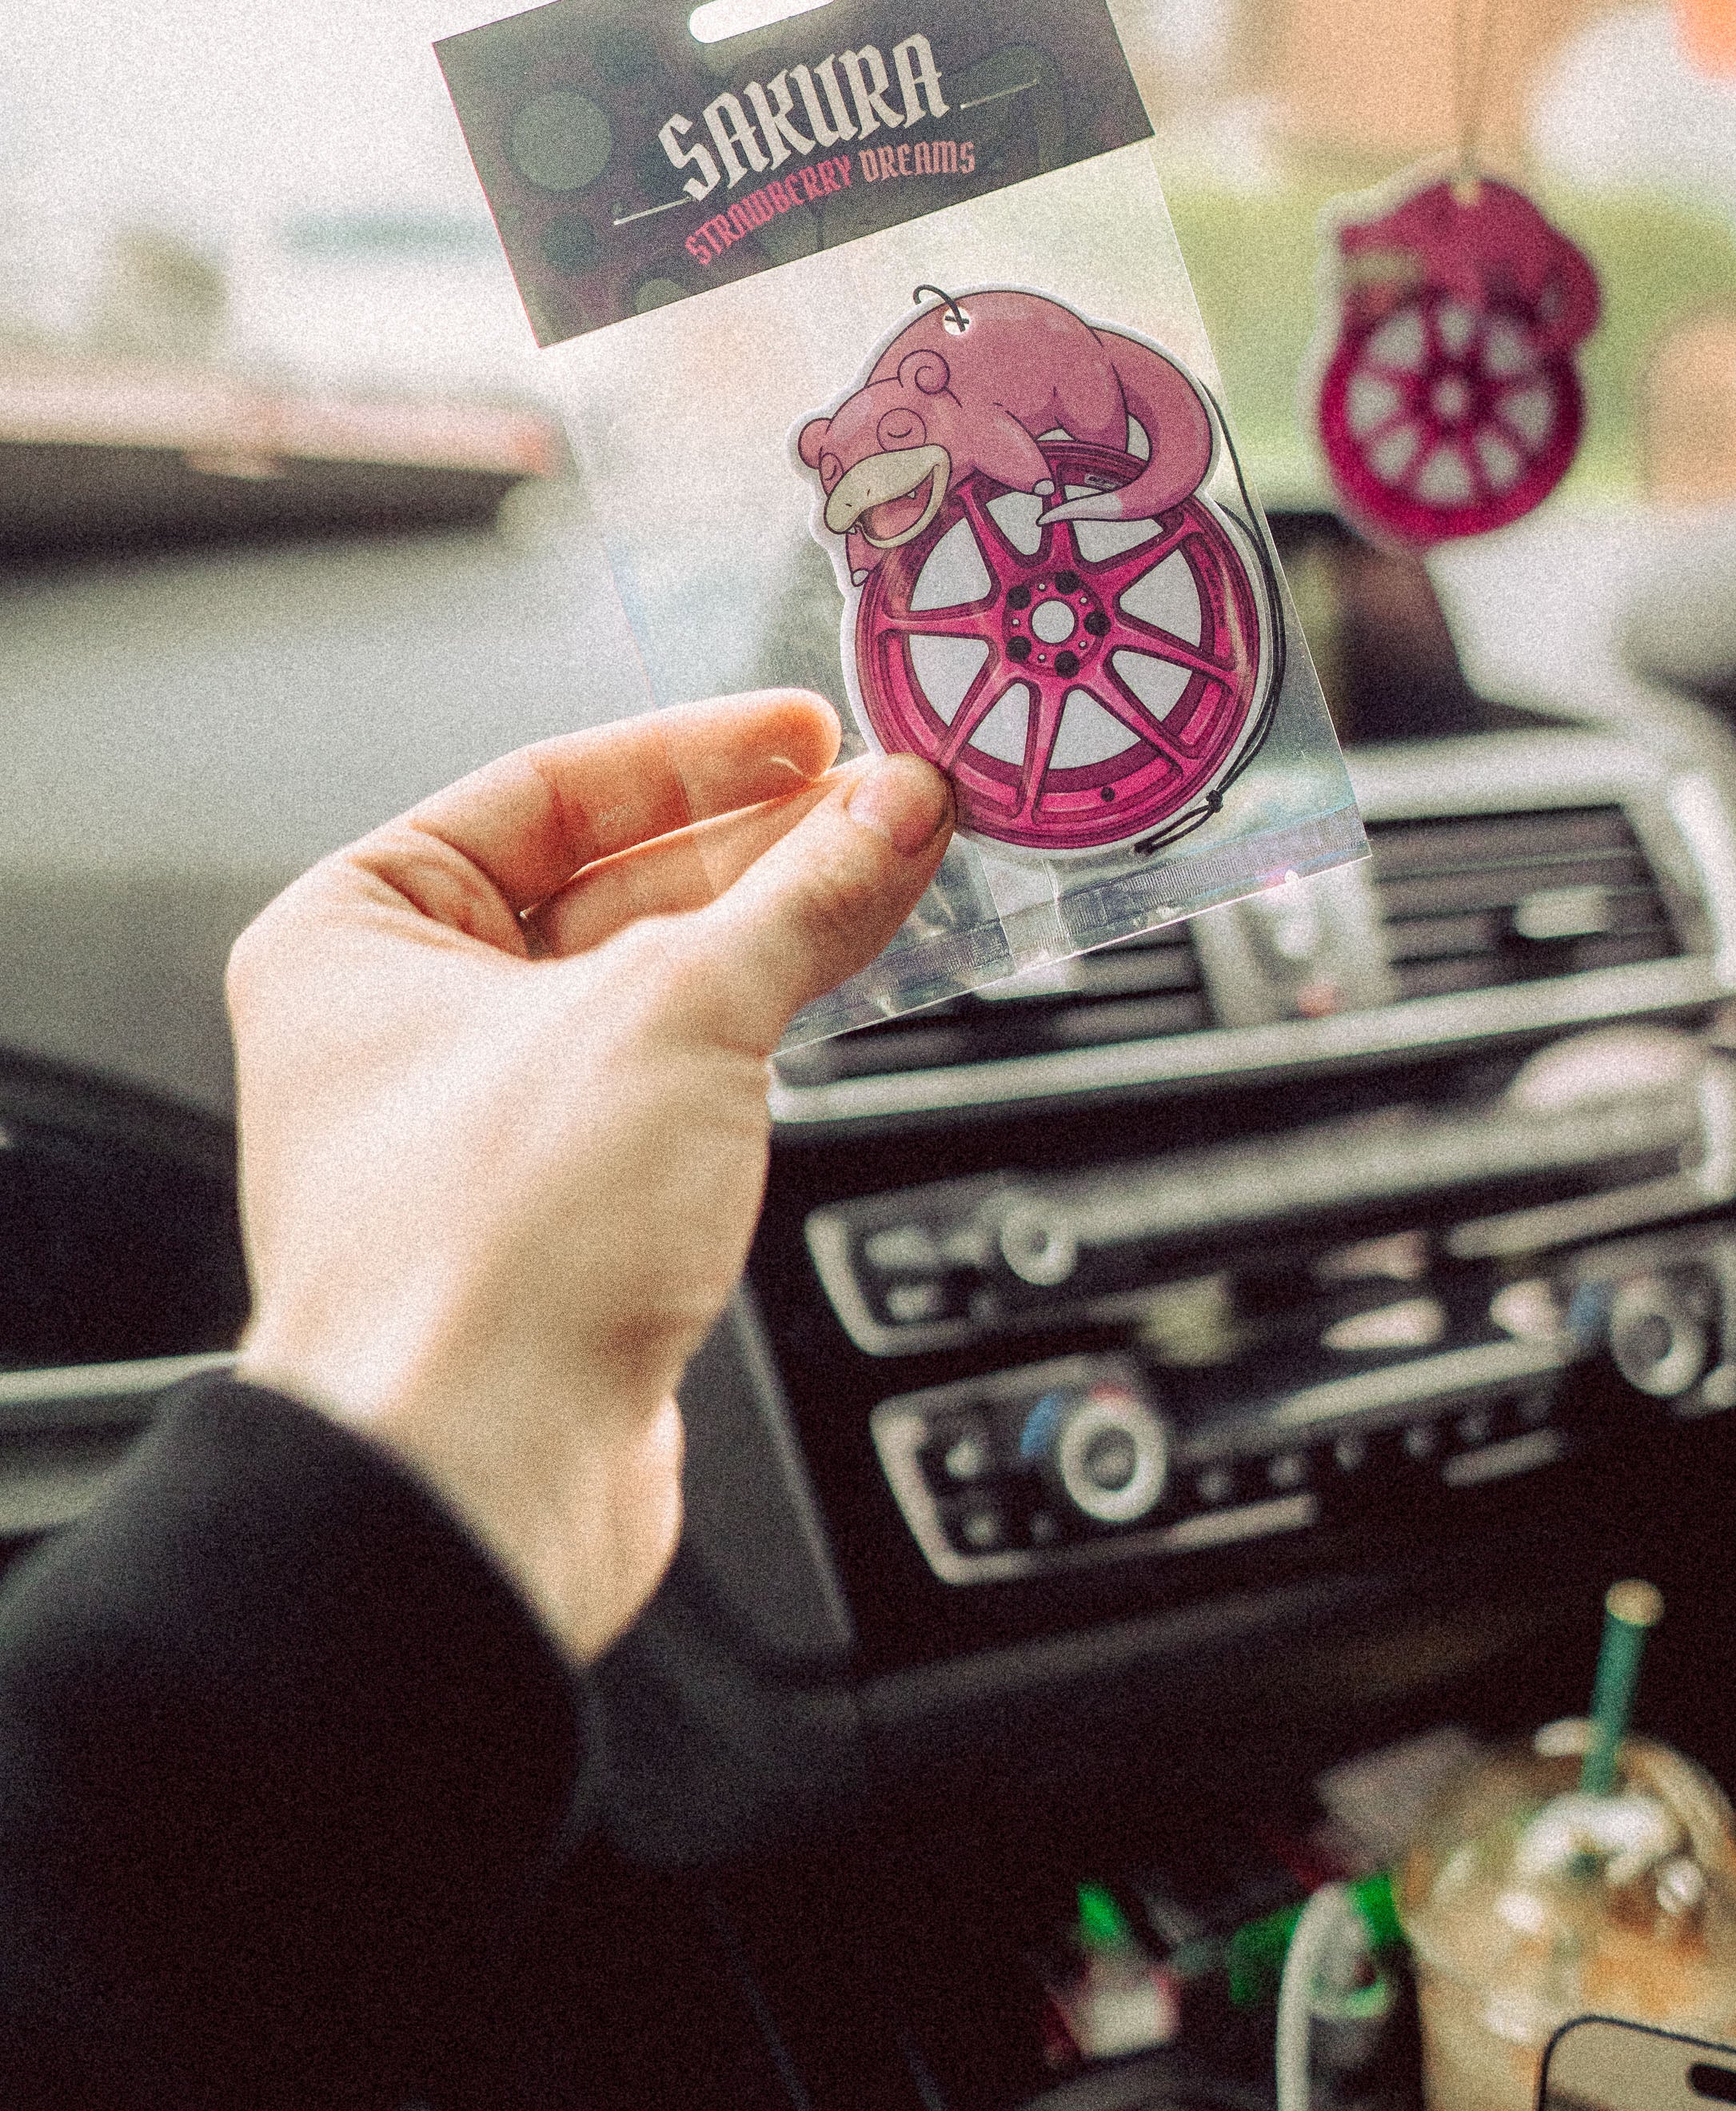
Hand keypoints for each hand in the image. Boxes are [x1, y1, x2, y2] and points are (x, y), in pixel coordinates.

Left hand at [226, 694, 950, 1661]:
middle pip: (608, 884)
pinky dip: (759, 1034)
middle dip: (757, 844)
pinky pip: (673, 1079)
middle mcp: (402, 1022)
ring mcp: (484, 1123)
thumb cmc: (484, 1251)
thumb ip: (801, 897)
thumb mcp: (678, 1011)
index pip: (546, 790)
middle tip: (886, 809)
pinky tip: (847, 994)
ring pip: (651, 986)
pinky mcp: (561, 1213)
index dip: (692, 756)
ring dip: (772, 935)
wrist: (477, 1483)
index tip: (808, 736)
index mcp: (357, 934)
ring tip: (893, 878)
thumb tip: (889, 813)